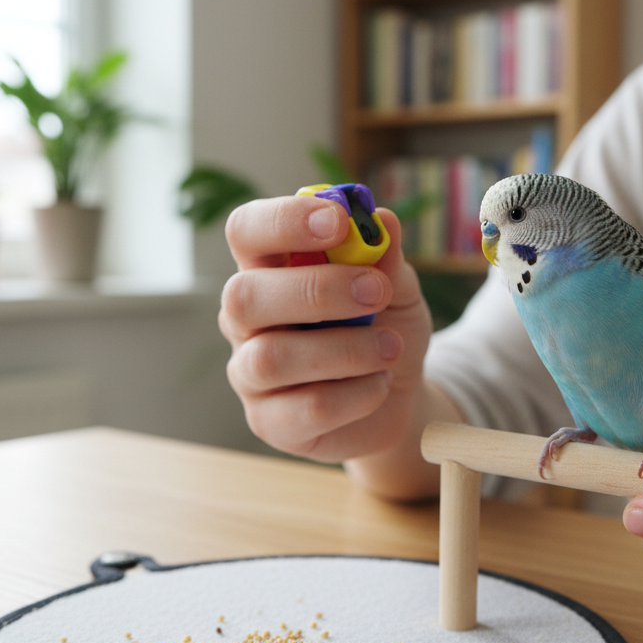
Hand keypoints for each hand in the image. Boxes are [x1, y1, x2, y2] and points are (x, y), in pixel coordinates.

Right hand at [219, 195, 435, 469]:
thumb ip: (386, 257)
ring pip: (271, 358)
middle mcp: (246, 319)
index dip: (282, 220)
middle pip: (243, 296)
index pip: (246, 230)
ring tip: (391, 347)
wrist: (399, 396)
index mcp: (268, 269)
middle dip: (316, 290)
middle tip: (377, 292)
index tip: (338, 222)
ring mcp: (250, 374)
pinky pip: (306, 408)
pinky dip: (356, 394)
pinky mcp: (271, 422)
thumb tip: (381, 220)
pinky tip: (379, 384)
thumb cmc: (384, 327)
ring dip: (345, 349)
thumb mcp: (397, 287)